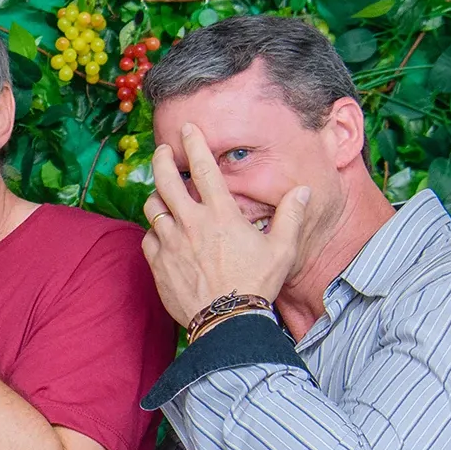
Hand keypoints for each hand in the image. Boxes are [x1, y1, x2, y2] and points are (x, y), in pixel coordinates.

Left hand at [141, 125, 307, 328]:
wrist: (227, 321)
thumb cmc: (256, 284)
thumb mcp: (282, 250)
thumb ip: (290, 217)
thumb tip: (302, 192)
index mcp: (220, 214)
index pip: (202, 168)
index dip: (193, 143)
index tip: (187, 128)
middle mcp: (191, 223)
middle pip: (165, 180)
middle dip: (161, 159)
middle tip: (161, 150)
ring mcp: (171, 243)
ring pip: (151, 208)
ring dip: (155, 197)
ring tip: (161, 194)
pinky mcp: (158, 264)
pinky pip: (148, 238)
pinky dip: (153, 232)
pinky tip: (162, 234)